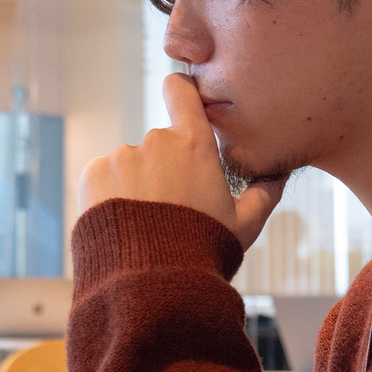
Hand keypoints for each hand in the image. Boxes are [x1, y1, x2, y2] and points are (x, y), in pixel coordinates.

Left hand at [78, 73, 285, 249]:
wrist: (151, 280)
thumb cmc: (203, 250)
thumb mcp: (245, 224)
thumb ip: (264, 193)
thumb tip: (278, 174)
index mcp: (194, 144)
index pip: (182, 91)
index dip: (180, 92)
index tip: (180, 97)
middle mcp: (156, 141)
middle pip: (159, 145)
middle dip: (163, 170)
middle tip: (170, 209)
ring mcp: (121, 156)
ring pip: (130, 165)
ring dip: (136, 185)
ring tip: (145, 224)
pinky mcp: (94, 173)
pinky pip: (104, 178)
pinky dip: (110, 195)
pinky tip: (124, 223)